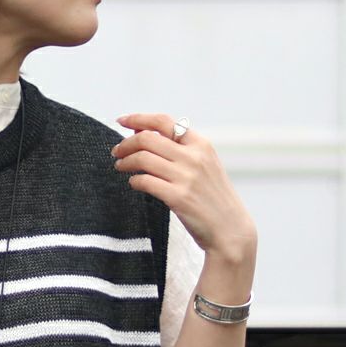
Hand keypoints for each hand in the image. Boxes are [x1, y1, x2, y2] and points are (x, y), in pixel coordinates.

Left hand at [111, 113, 257, 260]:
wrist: (229, 228)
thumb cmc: (211, 197)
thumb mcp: (204, 165)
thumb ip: (180, 149)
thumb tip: (145, 133)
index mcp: (201, 144)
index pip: (164, 121)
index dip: (138, 118)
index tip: (121, 120)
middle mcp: (194, 157)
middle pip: (148, 138)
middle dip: (126, 143)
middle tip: (116, 151)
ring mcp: (186, 177)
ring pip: (143, 158)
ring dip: (125, 161)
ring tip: (120, 166)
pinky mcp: (178, 197)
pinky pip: (145, 182)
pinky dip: (134, 181)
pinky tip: (133, 183)